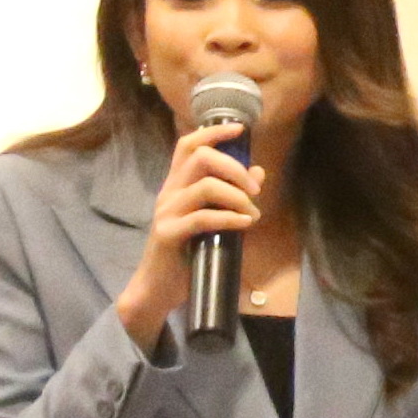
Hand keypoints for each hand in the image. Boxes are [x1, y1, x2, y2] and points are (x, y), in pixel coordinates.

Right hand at [113, 127, 265, 345]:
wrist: (158, 288)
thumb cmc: (188, 251)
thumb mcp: (212, 218)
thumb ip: (231, 195)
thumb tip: (258, 171)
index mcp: (177, 185)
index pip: (188, 146)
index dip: (214, 133)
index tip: (240, 129)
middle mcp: (169, 193)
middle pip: (200, 158)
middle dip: (235, 168)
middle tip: (255, 189)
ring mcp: (166, 213)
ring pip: (206, 186)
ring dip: (238, 197)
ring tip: (253, 214)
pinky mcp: (168, 234)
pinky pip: (203, 218)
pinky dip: (230, 218)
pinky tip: (245, 223)